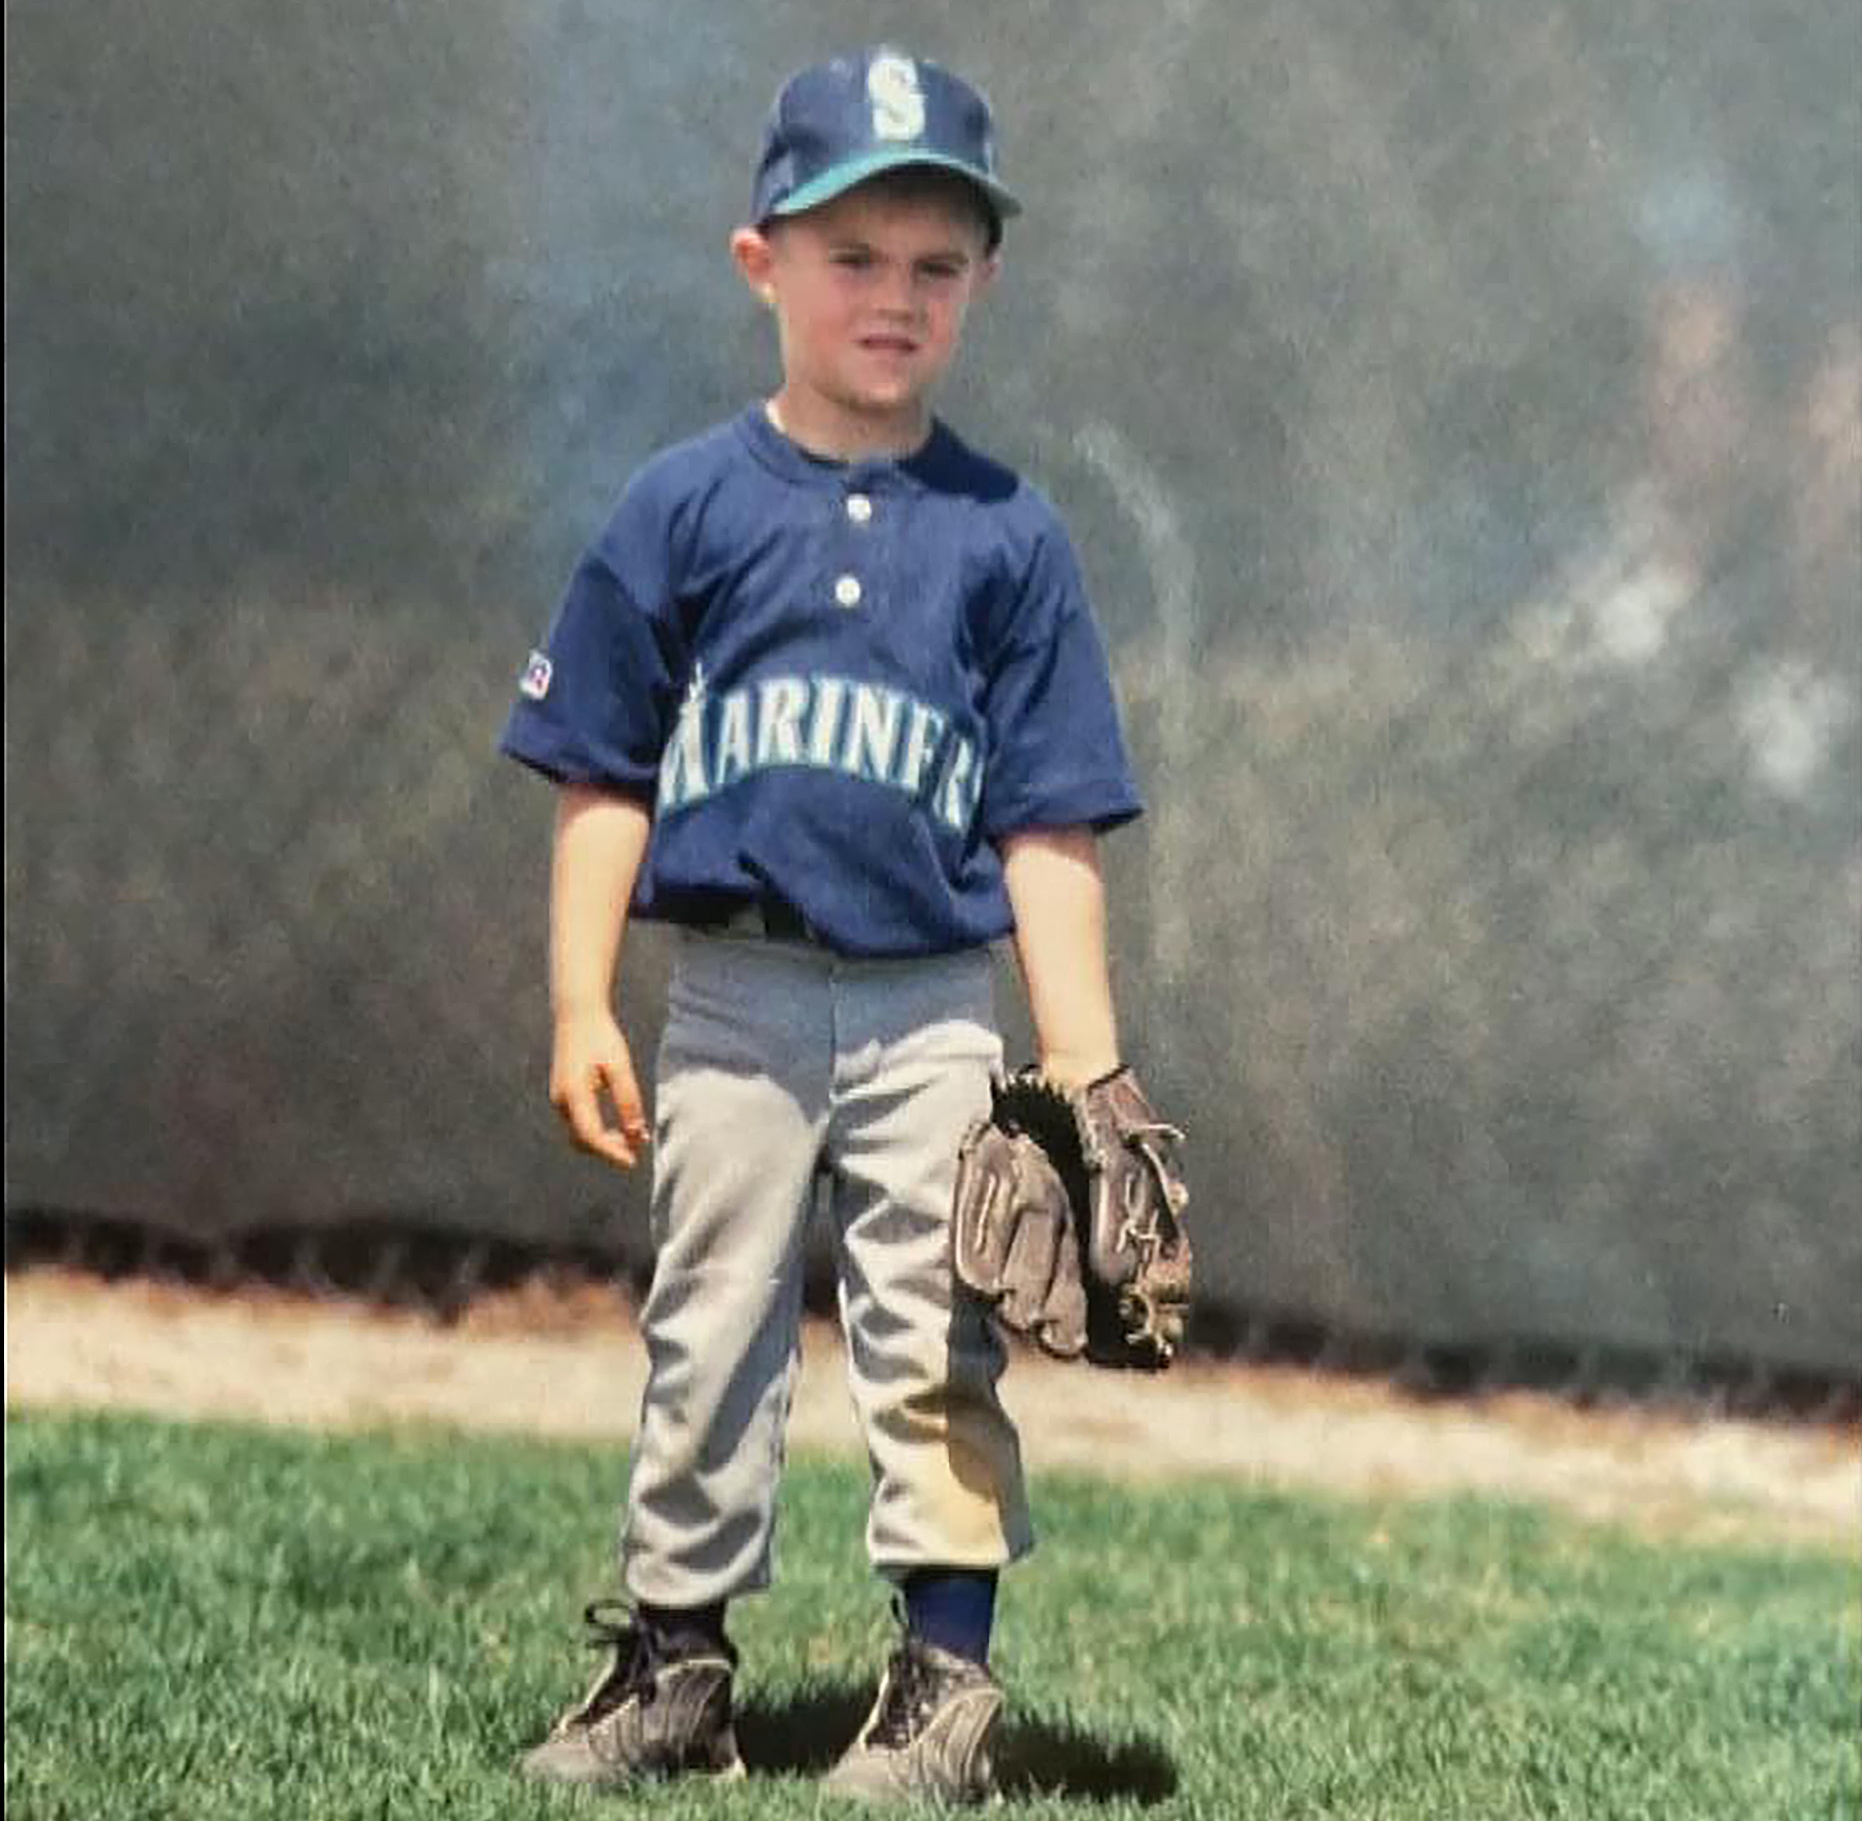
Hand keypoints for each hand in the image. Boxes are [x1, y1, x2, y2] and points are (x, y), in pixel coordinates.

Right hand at [549, 1008, 648, 1169]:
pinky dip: (598, 1131)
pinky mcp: (564, 1095)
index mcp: (573, 1093)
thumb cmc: (601, 1037)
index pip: (591, 1135)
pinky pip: (580, 1123)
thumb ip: (628, 1100)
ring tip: (634, 1137)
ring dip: (605, 1142)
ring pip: (580, 1134)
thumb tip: (638, 1133)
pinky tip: (621, 1127)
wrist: (577, 1014)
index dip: (612, 1153)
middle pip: (583, 1140)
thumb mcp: (619, 1067)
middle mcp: (561, 1100)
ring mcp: (559, 1099)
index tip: (634, 1162)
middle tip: (639, 1149)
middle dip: (610, 1150)